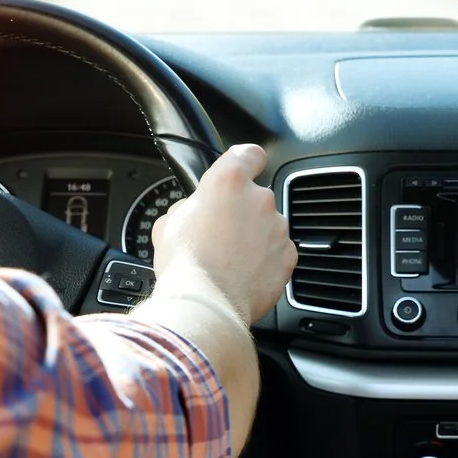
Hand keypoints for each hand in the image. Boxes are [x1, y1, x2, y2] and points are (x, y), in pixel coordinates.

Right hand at [146, 144, 293, 325]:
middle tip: (220, 234)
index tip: (246, 167)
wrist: (206, 304)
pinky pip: (278, 251)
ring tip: (230, 260)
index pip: (248, 153)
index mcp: (228, 182)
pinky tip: (244, 274)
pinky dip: (266, 260)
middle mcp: (259, 199)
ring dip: (254, 237)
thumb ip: (189, 207)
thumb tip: (194, 211)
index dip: (247, 160)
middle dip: (242, 212)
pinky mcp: (288, 255)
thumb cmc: (184, 264)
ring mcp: (277, 227)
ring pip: (268, 226)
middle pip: (255, 197)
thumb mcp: (169, 224)